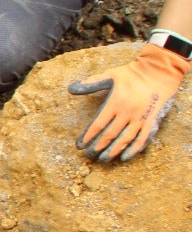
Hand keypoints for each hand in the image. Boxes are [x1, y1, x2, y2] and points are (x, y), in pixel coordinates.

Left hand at [69, 43, 189, 161]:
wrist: (160, 71)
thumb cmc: (132, 73)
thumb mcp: (110, 75)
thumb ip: (91, 84)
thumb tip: (70, 89)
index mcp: (115, 102)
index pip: (98, 124)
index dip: (88, 136)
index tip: (79, 146)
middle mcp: (127, 112)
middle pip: (110, 135)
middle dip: (97, 147)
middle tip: (88, 156)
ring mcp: (141, 118)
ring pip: (125, 139)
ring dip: (113, 151)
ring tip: (103, 159)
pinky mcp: (152, 121)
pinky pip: (143, 139)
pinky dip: (133, 150)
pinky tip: (124, 157)